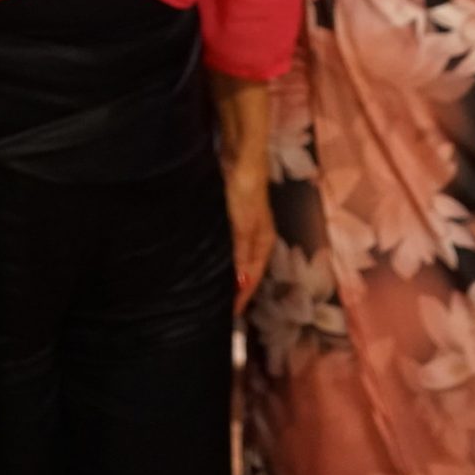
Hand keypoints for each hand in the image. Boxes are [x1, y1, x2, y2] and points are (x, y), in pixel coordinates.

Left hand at [225, 160, 273, 312]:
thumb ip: (241, 253)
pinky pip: (227, 245)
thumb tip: (241, 283)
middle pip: (247, 270)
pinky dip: (222, 257)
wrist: (240, 157)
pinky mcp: (232, 215)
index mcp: (263, 242)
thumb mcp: (244, 226)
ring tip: (213, 289)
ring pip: (236, 258)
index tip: (230, 316)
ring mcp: (245, 226)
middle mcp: (257, 237)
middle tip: (219, 308)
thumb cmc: (245, 191)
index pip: (253, 277)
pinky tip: (210, 260)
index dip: (242, 297)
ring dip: (228, 273)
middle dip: (237, 289)